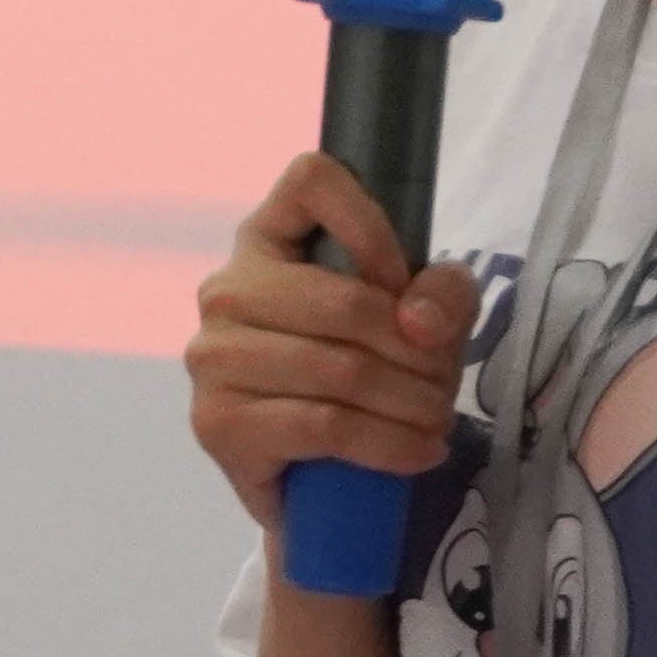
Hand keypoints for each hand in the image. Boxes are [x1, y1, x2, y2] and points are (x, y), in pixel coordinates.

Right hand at [185, 154, 480, 531]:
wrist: (315, 476)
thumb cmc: (366, 373)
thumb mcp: (422, 321)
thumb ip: (442, 295)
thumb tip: (418, 322)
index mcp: (264, 239)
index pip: (310, 179)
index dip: (370, 222)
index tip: (401, 280)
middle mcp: (225, 289)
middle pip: (342, 297)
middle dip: (415, 351)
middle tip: (444, 385)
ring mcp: (212, 357)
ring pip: (338, 368)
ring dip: (410, 403)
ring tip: (436, 421)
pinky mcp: (217, 423)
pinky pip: (321, 425)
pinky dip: (387, 443)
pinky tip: (416, 452)